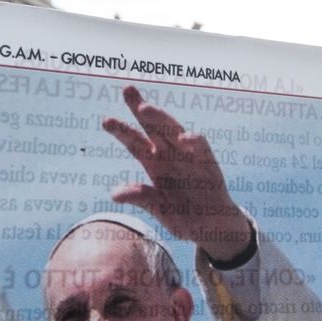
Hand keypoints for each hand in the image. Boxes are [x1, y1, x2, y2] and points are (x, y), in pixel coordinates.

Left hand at [103, 86, 250, 260]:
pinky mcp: (208, 163)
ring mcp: (189, 156)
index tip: (106, 121)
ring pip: (174, 130)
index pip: (135, 142)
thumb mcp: (162, 212)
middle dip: (140, 108)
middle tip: (127, 90)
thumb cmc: (186, 218)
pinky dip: (194, 141)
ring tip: (146, 109)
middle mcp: (170, 155)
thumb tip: (116, 194)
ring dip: (161, 118)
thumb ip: (143, 199)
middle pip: (153, 127)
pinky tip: (184, 139)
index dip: (121, 130)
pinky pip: (201, 147)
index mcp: (154, 165)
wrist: (214, 229)